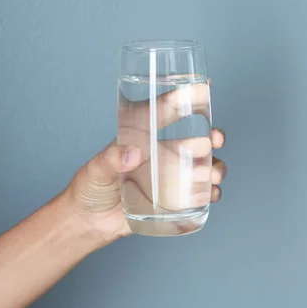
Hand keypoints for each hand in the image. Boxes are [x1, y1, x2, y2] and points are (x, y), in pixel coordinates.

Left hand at [64, 81, 225, 242]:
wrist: (89, 222)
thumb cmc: (90, 188)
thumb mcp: (96, 169)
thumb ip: (111, 159)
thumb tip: (132, 153)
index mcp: (145, 139)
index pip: (167, 113)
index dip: (185, 97)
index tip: (204, 85)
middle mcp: (163, 156)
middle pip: (197, 140)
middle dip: (214, 137)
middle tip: (217, 139)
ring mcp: (171, 179)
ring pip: (205, 167)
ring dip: (216, 167)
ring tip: (214, 175)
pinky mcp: (175, 202)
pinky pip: (201, 195)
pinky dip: (211, 193)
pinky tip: (210, 194)